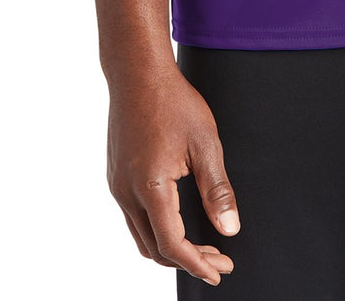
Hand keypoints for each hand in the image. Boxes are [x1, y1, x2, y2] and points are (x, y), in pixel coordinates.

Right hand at [106, 62, 240, 285]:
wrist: (137, 73)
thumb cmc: (173, 102)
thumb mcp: (205, 143)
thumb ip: (217, 189)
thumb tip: (229, 229)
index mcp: (149, 186)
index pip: (172, 243)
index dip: (197, 263)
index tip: (220, 270)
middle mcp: (126, 192)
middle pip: (154, 248)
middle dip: (188, 260)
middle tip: (220, 259)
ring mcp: (117, 185)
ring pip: (141, 236)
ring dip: (171, 247)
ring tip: (203, 246)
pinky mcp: (115, 176)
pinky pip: (134, 218)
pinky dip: (157, 229)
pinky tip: (179, 220)